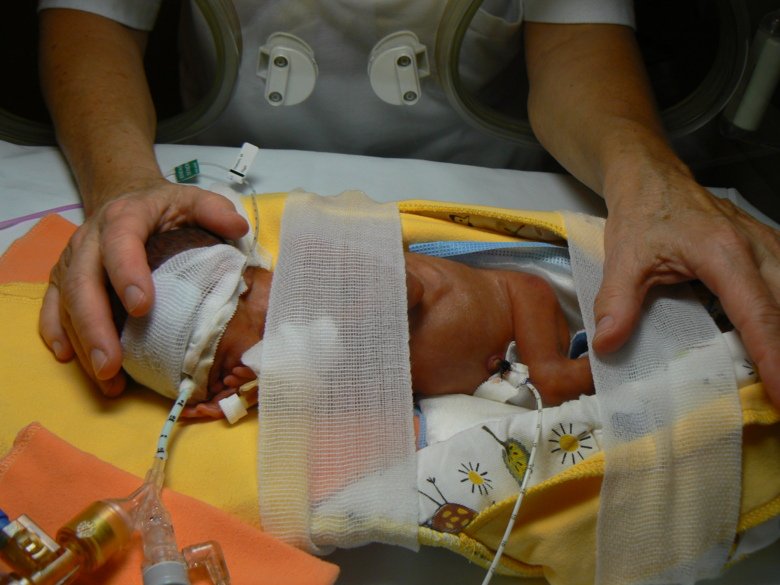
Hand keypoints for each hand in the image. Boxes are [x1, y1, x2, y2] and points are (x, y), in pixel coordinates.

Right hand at [39, 179, 248, 395]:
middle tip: (112, 364)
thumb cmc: (165, 208)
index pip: (120, 243)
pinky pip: (51, 308)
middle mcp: (89, 239)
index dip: (127, 273)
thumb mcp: (192, 200)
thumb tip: (238, 227)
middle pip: (82, 283)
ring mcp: (71, 260)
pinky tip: (71, 360)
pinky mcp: (62, 278)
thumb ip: (214, 210)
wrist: (126, 196)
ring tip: (106, 378)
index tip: (143, 308)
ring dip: (83, 343)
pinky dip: (57, 334)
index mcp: (124, 217)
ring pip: (66, 303)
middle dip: (95, 326)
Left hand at [591, 164, 779, 407]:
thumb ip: (616, 303)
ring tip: (778, 376)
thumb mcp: (623, 259)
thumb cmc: (641, 215)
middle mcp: (758, 249)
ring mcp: (770, 247)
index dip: (773, 358)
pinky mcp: (770, 250)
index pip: (758, 314)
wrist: (652, 178)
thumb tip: (607, 345)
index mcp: (724, 254)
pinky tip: (773, 342)